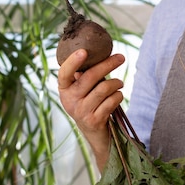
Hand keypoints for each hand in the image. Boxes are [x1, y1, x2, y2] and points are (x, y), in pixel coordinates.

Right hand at [57, 49, 124, 170]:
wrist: (94, 132)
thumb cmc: (90, 103)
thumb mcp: (83, 90)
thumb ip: (86, 74)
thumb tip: (101, 53)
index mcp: (64, 89)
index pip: (64, 73)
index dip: (73, 62)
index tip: (84, 51)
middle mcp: (70, 100)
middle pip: (90, 77)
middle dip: (108, 64)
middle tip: (121, 58)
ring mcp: (81, 112)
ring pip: (104, 88)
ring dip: (116, 83)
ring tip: (120, 83)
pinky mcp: (94, 120)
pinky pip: (112, 101)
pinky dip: (119, 95)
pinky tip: (118, 95)